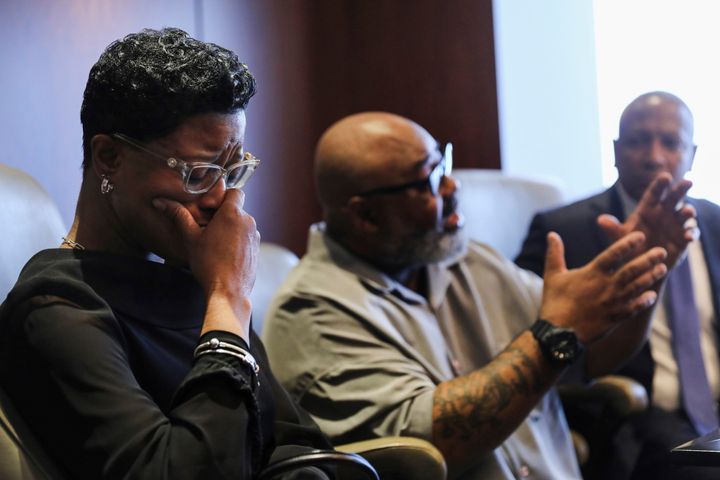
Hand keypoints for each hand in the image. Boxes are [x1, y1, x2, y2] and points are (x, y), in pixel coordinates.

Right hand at [152, 189, 259, 301]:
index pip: (234, 192)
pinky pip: (246, 237)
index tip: (209, 209)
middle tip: (206, 227)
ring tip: (214, 243)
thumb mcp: (190, 238)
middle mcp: (248, 222)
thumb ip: (178, 216)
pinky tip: (223, 253)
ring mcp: (255, 236)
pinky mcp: (256, 249)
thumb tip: (161, 202)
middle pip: (236, 208)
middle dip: (222, 214)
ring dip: (229, 228)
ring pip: (241, 224)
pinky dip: (236, 240)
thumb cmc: (209, 264)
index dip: (221, 197)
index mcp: (233, 214)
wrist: (228, 291)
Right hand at [539, 231, 666, 344]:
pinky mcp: (615, 319)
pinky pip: (634, 309)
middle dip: (648, 260)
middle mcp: (606, 287)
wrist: (558, 333)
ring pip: (636, 287)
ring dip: (650, 277)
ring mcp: (612, 303)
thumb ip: (555, 253)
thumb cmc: (554, 302)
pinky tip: (653, 296)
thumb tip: (551, 234)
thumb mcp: (553, 275)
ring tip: (663, 269)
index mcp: (592, 274)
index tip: (640, 236)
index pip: (613, 254)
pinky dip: (644, 302)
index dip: (627, 244)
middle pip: (631, 270)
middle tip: (662, 251)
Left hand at [598, 173, 695, 268]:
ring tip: (687, 212)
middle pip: (674, 198)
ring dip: (688, 212)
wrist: (641, 264)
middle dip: (681, 189)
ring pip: (685, 214)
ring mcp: (675, 225)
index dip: (659, 185)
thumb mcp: (620, 237)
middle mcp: (664, 214)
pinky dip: (691, 234)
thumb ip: (612, 228)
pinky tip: (689, 237)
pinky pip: (690, 233)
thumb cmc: (630, 245)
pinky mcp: (683, 239)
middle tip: (688, 181)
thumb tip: (600, 220)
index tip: (665, 176)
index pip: (654, 193)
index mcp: (648, 209)